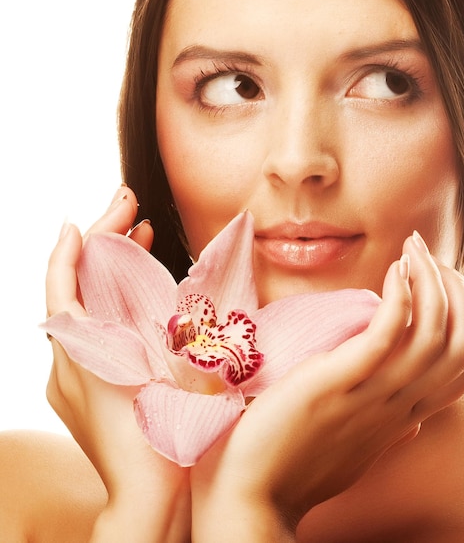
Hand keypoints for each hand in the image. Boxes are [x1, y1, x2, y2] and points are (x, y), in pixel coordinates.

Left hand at [46, 186, 189, 541]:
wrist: (152, 495)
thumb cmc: (158, 433)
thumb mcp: (150, 364)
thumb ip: (127, 318)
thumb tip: (111, 291)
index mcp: (77, 348)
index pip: (63, 279)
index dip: (76, 243)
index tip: (94, 213)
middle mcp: (63, 359)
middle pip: (74, 286)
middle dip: (102, 243)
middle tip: (129, 210)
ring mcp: (70, 376)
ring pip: (85, 307)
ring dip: (110, 271)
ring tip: (139, 238)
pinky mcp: (82, 390)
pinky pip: (91, 332)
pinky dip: (110, 304)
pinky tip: (135, 291)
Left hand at [190, 231, 463, 539]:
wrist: (254, 494)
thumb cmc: (301, 465)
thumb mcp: (359, 449)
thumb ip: (390, 430)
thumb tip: (413, 423)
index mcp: (406, 414)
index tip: (448, 287)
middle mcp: (401, 405)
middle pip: (463, 342)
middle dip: (459, 291)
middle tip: (430, 257)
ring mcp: (373, 394)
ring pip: (434, 331)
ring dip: (431, 281)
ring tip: (413, 250)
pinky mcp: (340, 380)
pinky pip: (388, 332)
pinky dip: (400, 295)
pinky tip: (393, 269)